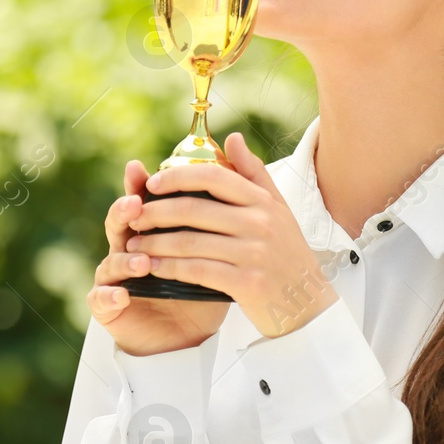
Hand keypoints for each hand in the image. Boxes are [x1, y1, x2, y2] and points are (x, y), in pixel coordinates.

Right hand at [87, 159, 229, 356]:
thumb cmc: (204, 289)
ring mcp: (116, 279)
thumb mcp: (218, 251)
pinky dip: (109, 296)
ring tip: (141, 261)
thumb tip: (234, 160)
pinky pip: (101, 299)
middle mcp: (129, 251)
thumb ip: (222, 215)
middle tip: (135, 205)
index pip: (141, 203)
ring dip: (124, 259)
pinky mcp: (109, 307)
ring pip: (110, 261)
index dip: (137, 186)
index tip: (139, 169)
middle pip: (118, 224)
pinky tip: (122, 294)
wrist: (192, 338)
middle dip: (123, 212)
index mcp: (151, 233)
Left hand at [121, 132, 338, 338]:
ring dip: (155, 243)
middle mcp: (260, 223)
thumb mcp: (278, 210)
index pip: (213, 177)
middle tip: (134, 217)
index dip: (176, 177)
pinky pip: (197, 270)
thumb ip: (253, 174)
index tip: (152, 184)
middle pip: (194, 209)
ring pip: (190, 242)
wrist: (308, 305)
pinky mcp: (247, 283)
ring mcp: (254, 253)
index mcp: (264, 202)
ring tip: (135, 245)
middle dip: (156, 213)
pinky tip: (153, 268)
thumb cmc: (288, 255)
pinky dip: (169, 268)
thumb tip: (232, 137)